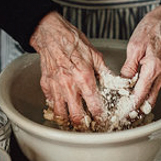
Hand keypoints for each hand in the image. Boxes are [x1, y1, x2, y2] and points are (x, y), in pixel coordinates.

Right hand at [30, 11, 108, 128]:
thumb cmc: (72, 41)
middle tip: (89, 127)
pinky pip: (51, 104)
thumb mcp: (95, 55)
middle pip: (76, 117)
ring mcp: (56, 87)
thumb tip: (114, 83)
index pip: (95, 106)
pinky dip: (56, 109)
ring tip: (75, 122)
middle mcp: (69, 86)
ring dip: (68, 121)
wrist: (51, 34)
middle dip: (84, 125)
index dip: (100, 117)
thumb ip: (104, 72)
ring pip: (61, 115)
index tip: (102, 120)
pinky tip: (63, 108)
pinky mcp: (46, 86)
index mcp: (84, 78)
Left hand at [121, 0, 160, 109]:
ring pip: (151, 97)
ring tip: (126, 112)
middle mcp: (160, 75)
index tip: (121, 114)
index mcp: (153, 69)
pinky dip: (143, 96)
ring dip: (140, 105)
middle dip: (136, 111)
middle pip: (148, 101)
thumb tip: (122, 84)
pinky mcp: (160, 73)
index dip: (130, 107)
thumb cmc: (149, 31)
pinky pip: (152, 90)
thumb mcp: (133, 49)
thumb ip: (128, 69)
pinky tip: (133, 98)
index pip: (140, 95)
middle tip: (123, 119)